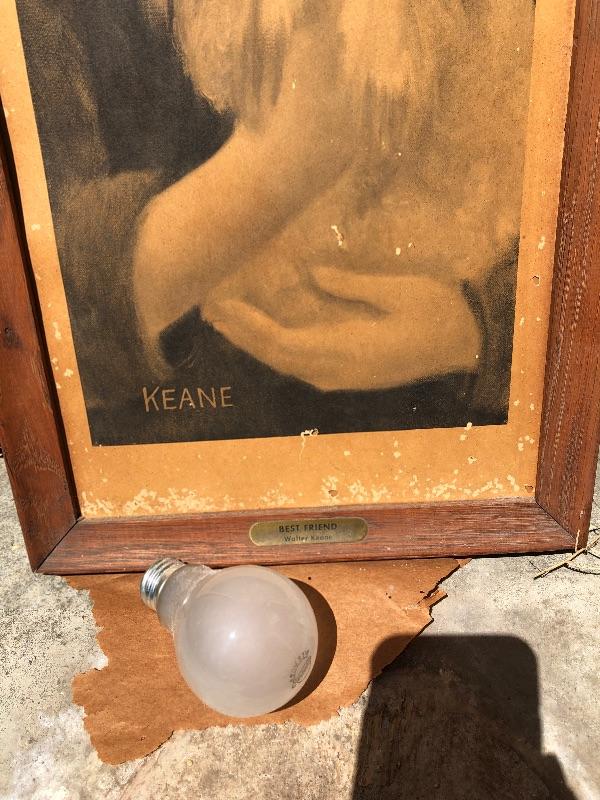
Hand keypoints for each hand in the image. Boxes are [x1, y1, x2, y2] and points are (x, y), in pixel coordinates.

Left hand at [205, 266, 480, 390]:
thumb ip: (352, 287)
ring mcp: (342, 376)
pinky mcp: (347, 374)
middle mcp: (338, 370)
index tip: (221, 303)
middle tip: (208, 308)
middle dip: (240, 334)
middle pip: (276, 356)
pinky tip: (262, 336)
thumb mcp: (399, 292)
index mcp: (348, 349)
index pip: (282, 342)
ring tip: (224, 321)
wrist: (468, 346)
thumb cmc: (438, 313)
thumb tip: (313, 275)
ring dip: (253, 344)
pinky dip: (275, 350)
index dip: (248, 325)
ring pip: (285, 364)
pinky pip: (300, 364)